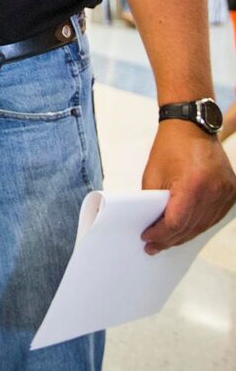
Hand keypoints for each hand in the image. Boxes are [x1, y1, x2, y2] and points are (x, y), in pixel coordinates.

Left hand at [141, 119, 235, 253]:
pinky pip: (214, 216)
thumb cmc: (170, 147)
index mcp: (192, 185)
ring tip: (166, 241)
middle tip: (153, 247)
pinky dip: (199, 224)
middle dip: (170, 239)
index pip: (176, 222)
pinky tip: (185, 229)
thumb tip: (151, 223)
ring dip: (184, 235)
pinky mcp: (231, 192)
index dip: (160, 234)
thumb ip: (154, 201)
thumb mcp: (153, 174)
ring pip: (203, 225)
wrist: (192, 127)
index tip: (147, 239)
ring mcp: (226, 193)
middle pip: (190, 227)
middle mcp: (214, 191)